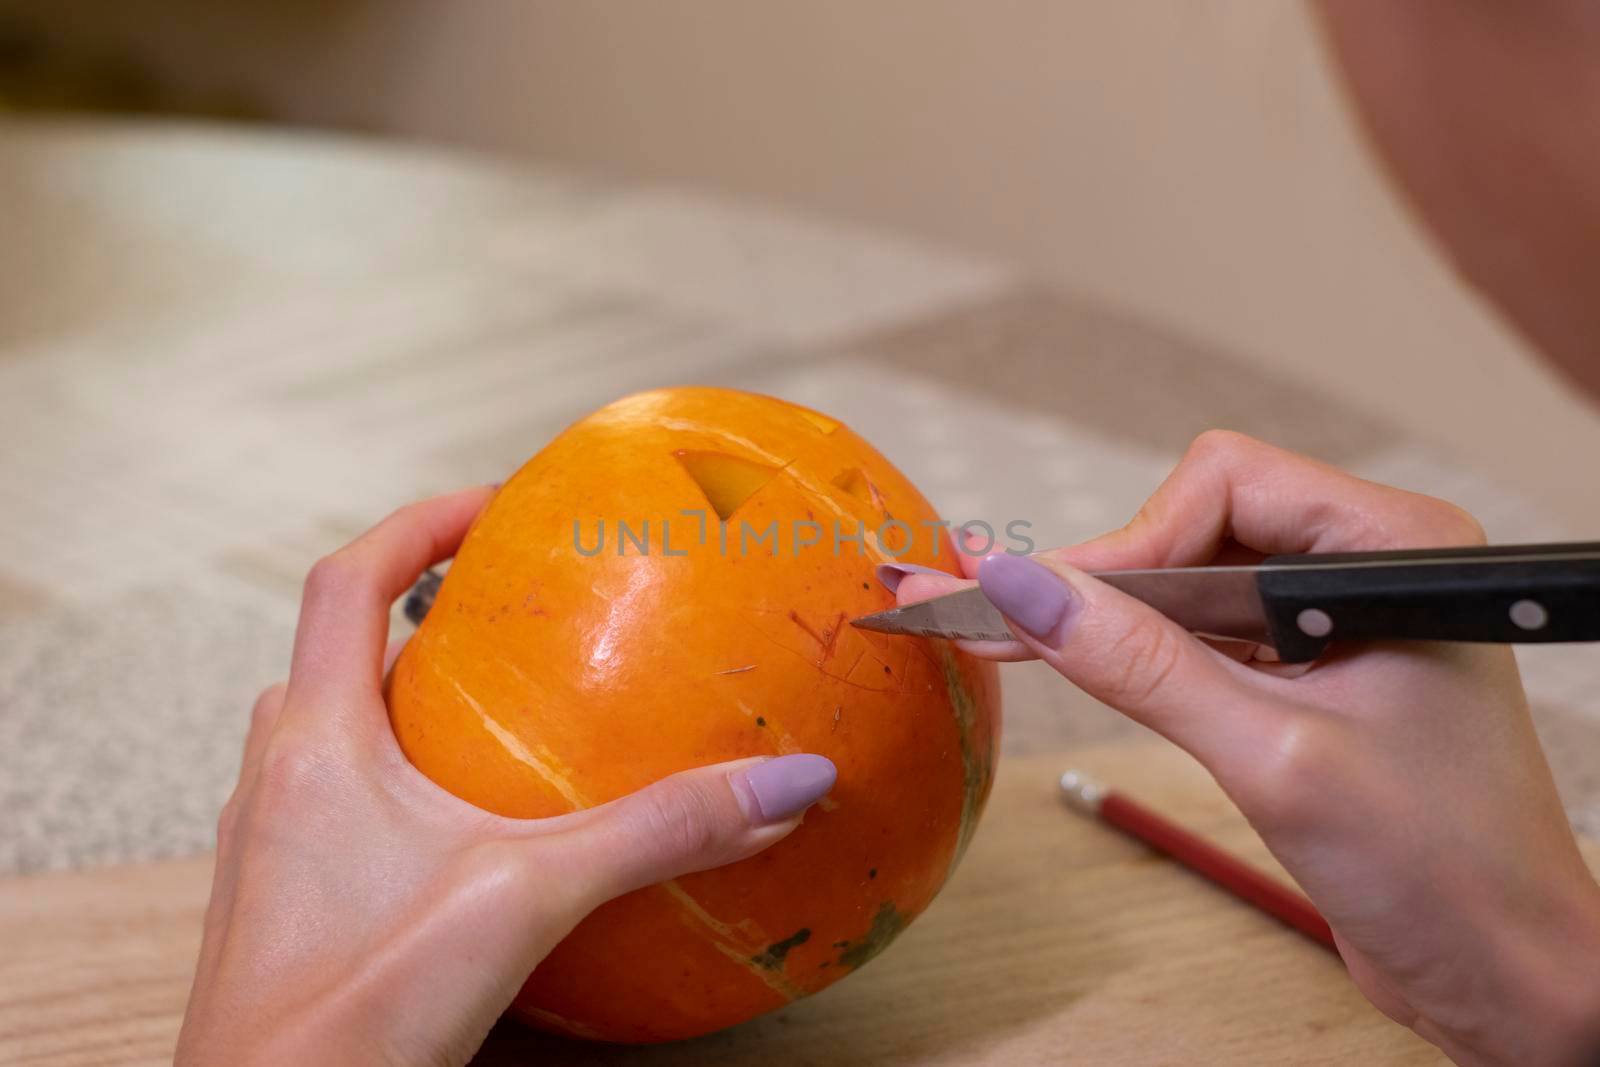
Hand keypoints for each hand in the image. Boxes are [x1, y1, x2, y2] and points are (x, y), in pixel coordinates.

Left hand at [176, 487, 835, 1065]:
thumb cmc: (356, 1016)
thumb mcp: (526, 901)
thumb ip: (658, 832)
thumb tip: (790, 783)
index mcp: (317, 742)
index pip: (345, 579)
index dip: (417, 522)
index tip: (496, 504)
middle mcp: (279, 780)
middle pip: (334, 652)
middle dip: (416, 614)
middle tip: (506, 609)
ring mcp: (273, 850)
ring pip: (331, 735)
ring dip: (404, 703)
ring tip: (496, 715)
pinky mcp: (288, 912)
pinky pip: (343, 810)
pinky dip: (406, 788)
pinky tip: (476, 841)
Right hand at [887, 432, 1599, 1065]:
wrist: (1504, 976)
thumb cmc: (1442, 871)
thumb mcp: (1272, 757)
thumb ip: (1141, 666)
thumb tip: (1022, 589)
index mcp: (1394, 548)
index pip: (1226, 485)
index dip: (1129, 543)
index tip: (1048, 609)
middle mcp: (1365, 567)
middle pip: (1197, 525)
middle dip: (1098, 576)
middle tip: (980, 606)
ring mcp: (1335, 622)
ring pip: (1189, 582)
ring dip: (1103, 617)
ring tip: (993, 631)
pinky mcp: (1310, 676)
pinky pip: (1203, 638)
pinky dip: (1135, 656)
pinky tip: (1065, 661)